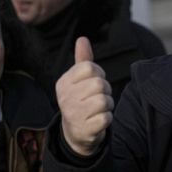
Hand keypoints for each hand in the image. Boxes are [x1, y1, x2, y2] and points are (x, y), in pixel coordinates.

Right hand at [56, 37, 113, 155]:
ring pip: (105, 100)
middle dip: (105, 91)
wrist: (75, 133)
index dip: (99, 74)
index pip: (90, 68)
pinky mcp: (85, 129)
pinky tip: (98, 120)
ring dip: (107, 105)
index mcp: (64, 82)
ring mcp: (74, 114)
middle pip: (100, 84)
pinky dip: (107, 118)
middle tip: (97, 98)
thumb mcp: (78, 80)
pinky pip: (107, 117)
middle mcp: (65, 98)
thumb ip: (82, 60)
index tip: (94, 82)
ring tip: (98, 109)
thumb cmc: (80, 100)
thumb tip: (82, 39)